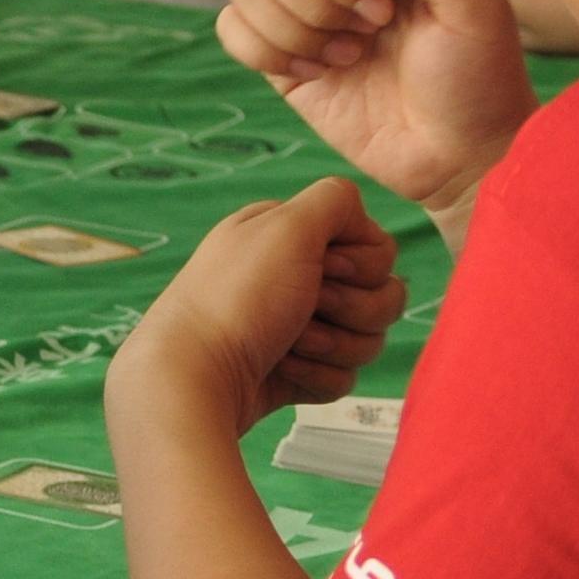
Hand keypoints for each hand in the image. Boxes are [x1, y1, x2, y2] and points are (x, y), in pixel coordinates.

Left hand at [115, 177, 409, 437]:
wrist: (196, 378)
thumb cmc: (239, 299)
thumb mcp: (286, 225)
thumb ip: (334, 200)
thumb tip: (355, 212)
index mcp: (293, 237)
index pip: (377, 248)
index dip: (363, 263)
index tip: (324, 267)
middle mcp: (296, 277)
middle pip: (382, 295)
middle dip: (353, 308)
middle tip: (307, 307)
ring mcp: (297, 327)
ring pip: (367, 339)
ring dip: (334, 344)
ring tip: (287, 344)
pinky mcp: (296, 372)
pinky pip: (343, 376)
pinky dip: (316, 376)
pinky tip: (279, 371)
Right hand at [217, 0, 534, 229]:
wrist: (458, 154)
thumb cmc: (477, 78)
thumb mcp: (473, 1)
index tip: (384, 16)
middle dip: (310, 4)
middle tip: (363, 40)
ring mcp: (305, 16)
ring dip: (288, 30)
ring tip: (342, 59)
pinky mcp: (282, 59)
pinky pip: (232, 30)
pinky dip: (262, 52)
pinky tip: (313, 74)